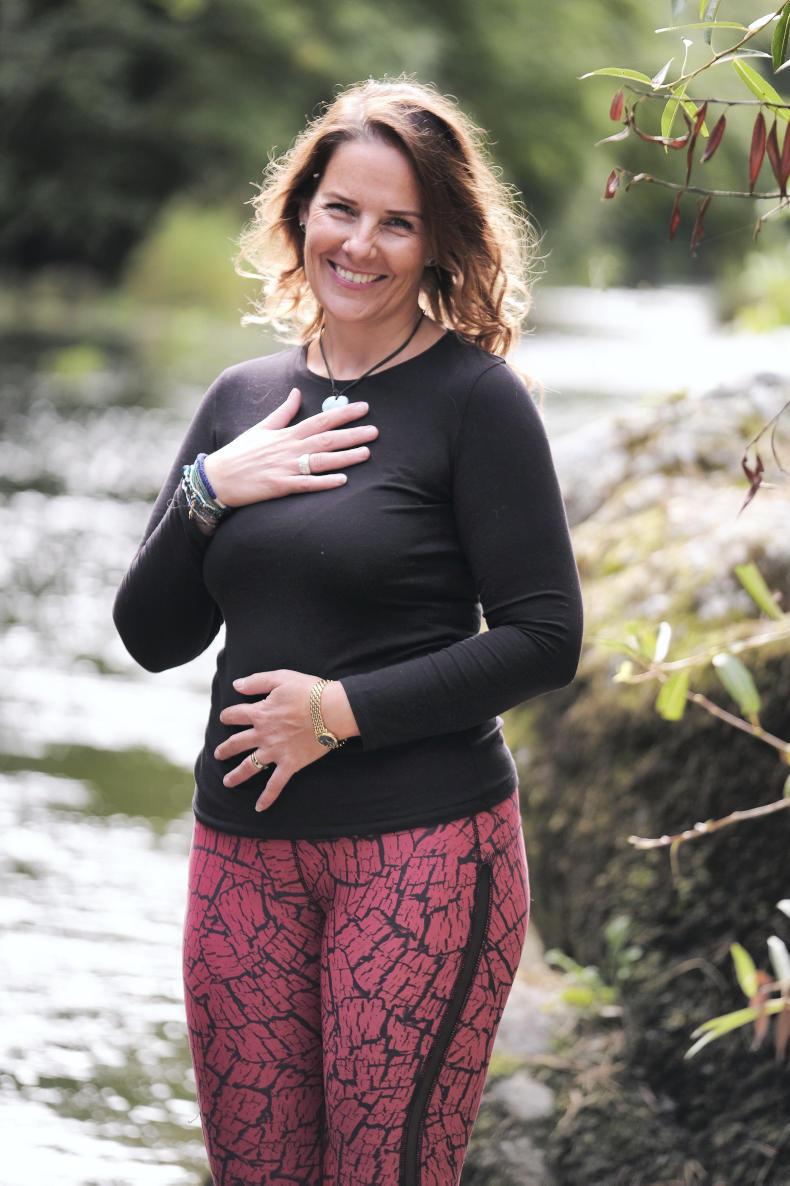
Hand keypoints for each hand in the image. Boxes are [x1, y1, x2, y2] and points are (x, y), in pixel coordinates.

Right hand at [203, 388, 377, 507]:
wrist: (218, 477)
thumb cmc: (240, 453)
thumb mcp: (261, 428)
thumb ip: (283, 412)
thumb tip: (296, 392)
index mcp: (287, 434)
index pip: (320, 420)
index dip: (343, 414)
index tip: (364, 407)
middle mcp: (289, 449)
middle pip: (326, 439)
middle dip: (352, 434)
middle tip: (375, 431)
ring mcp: (286, 468)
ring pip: (321, 461)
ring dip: (344, 457)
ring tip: (366, 453)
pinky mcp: (280, 486)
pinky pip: (306, 484)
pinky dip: (324, 482)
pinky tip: (342, 481)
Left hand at [215, 669, 330, 811]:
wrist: (332, 710)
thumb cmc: (310, 691)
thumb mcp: (281, 678)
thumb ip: (257, 681)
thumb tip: (236, 685)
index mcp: (260, 713)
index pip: (235, 715)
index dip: (228, 716)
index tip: (226, 718)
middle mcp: (263, 734)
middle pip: (237, 743)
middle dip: (226, 749)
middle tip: (219, 754)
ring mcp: (276, 751)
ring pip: (250, 766)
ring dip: (237, 775)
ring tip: (227, 782)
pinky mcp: (290, 764)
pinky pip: (276, 784)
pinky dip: (267, 797)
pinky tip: (259, 808)